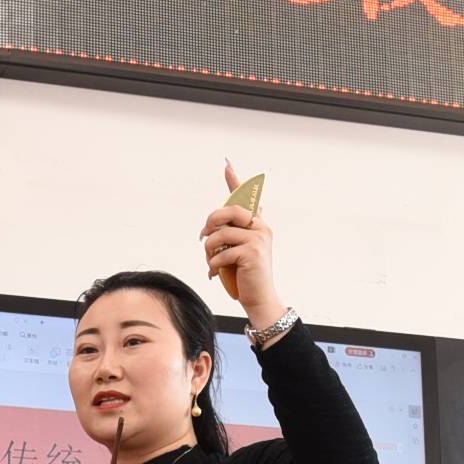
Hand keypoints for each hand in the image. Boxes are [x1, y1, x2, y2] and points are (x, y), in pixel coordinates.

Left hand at [200, 160, 286, 330]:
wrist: (260, 299)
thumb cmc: (245, 276)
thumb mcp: (236, 252)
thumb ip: (229, 237)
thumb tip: (211, 230)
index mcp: (258, 224)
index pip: (247, 197)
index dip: (235, 180)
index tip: (226, 163)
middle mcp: (261, 227)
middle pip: (227, 211)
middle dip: (210, 223)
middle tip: (203, 237)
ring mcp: (258, 239)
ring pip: (220, 234)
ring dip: (209, 250)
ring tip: (211, 262)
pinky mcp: (252, 252)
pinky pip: (220, 252)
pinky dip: (212, 265)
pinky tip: (215, 274)